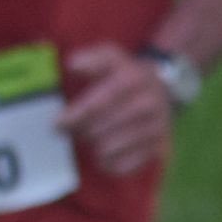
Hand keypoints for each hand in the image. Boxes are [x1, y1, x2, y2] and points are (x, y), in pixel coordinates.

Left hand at [58, 43, 173, 177]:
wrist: (165, 87)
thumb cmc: (126, 73)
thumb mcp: (111, 56)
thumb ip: (91, 59)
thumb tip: (73, 65)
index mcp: (133, 79)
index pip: (98, 102)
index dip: (75, 116)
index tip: (57, 124)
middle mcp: (148, 104)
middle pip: (100, 129)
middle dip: (79, 131)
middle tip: (71, 131)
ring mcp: (156, 128)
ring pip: (109, 149)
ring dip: (93, 146)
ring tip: (89, 138)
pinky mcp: (160, 148)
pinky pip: (124, 166)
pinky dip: (108, 163)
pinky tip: (103, 153)